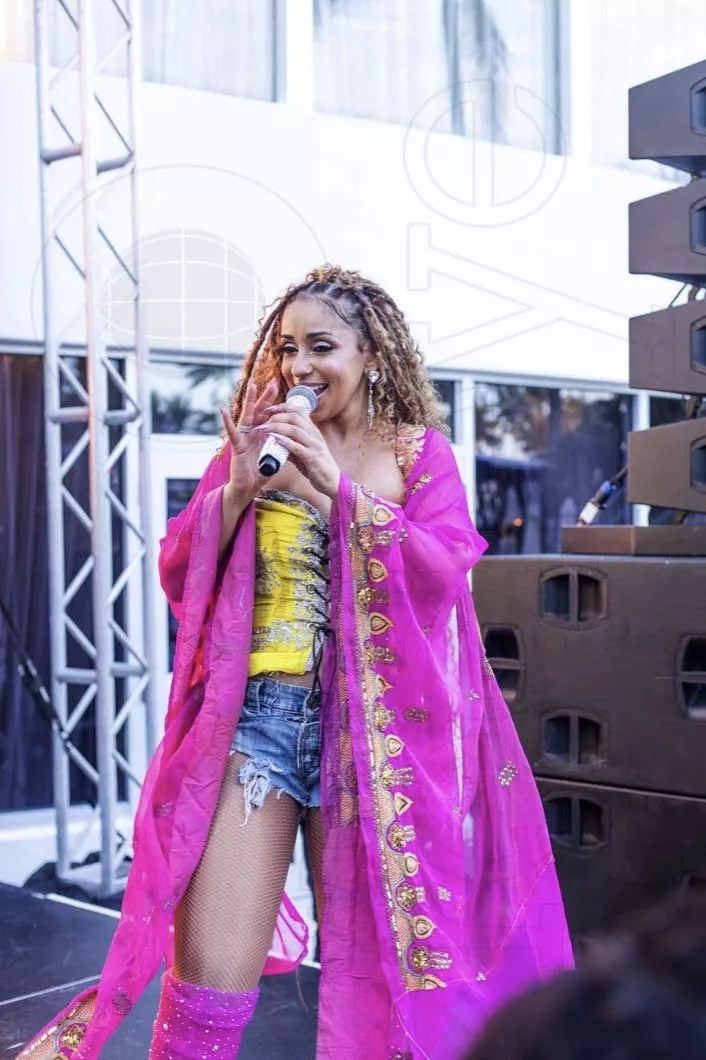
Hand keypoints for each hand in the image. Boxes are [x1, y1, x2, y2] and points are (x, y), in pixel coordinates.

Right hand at [220, 379, 279, 506]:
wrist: (247, 488)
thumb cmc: (259, 473)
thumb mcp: (274, 456)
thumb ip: (280, 447)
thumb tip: (291, 440)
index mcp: (260, 434)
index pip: (268, 414)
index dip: (273, 401)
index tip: (280, 387)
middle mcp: (251, 433)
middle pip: (259, 411)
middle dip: (265, 396)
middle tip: (272, 380)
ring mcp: (243, 438)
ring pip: (247, 416)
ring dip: (250, 401)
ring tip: (251, 385)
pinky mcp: (237, 447)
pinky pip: (232, 433)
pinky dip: (227, 422)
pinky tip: (222, 410)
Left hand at [254, 404, 340, 498]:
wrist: (332, 481)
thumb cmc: (317, 466)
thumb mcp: (303, 452)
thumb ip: (291, 445)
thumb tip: (276, 440)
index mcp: (312, 431)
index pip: (299, 411)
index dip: (283, 407)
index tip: (269, 409)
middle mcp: (314, 434)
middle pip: (295, 417)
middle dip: (277, 416)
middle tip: (263, 421)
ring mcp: (314, 445)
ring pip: (295, 429)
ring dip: (277, 427)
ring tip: (264, 429)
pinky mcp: (312, 458)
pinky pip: (297, 447)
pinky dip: (284, 442)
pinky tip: (274, 440)